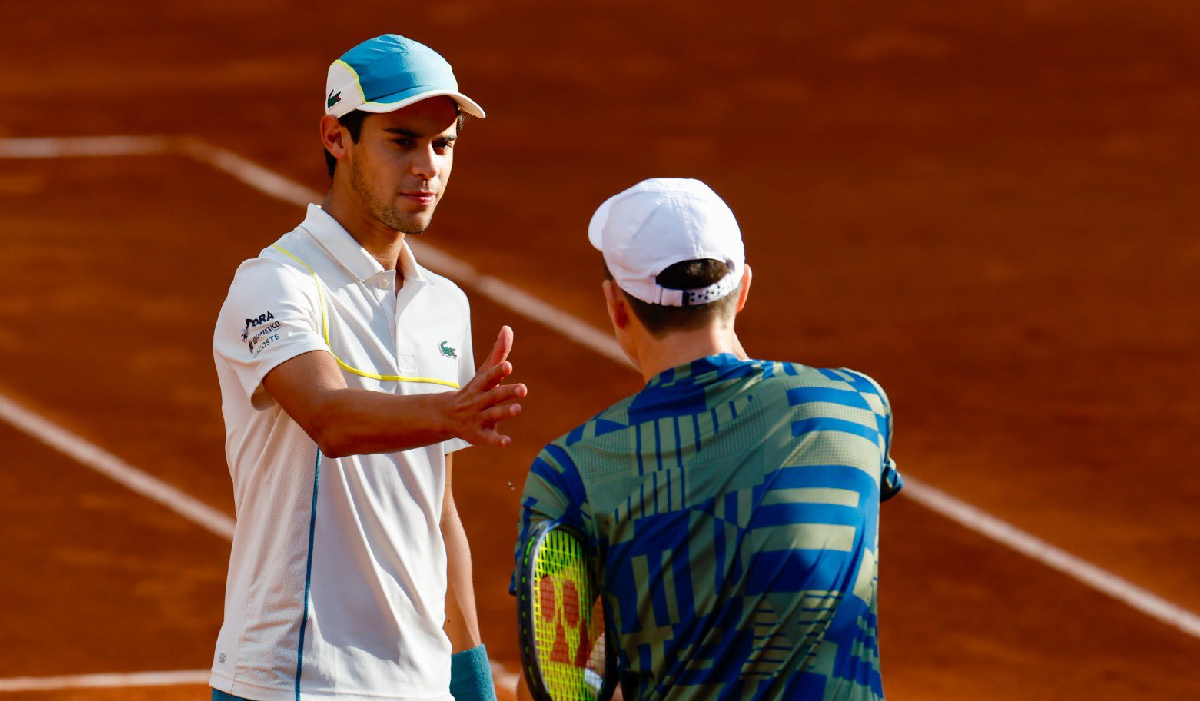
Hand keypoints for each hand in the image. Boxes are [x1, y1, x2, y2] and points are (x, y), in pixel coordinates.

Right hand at [445, 326, 526, 446]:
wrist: (449, 415)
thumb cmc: (475, 390)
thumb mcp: (485, 372)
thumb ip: (499, 352)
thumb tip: (508, 328)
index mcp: (482, 385)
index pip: (490, 376)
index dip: (498, 371)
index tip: (508, 365)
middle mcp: (480, 400)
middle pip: (494, 396)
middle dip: (508, 392)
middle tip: (524, 389)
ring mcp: (479, 417)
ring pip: (492, 415)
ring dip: (505, 412)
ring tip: (518, 409)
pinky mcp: (480, 434)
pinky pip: (489, 438)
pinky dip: (497, 440)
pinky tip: (508, 442)